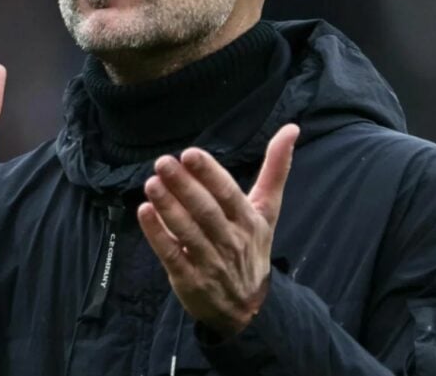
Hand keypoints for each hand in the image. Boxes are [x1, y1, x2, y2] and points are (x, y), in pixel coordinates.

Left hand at [137, 124, 299, 336]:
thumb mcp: (267, 211)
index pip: (228, 194)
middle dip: (184, 185)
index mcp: (249, 220)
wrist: (248, 307)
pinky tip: (144, 212)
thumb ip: (275, 169)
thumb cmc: (252, 247)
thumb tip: (291, 128)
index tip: (190, 153)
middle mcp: (231, 241)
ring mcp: (210, 262)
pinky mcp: (189, 279)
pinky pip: (171, 255)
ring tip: (151, 183)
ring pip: (188, 232)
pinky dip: (157, 234)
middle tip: (163, 162)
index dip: (209, 174)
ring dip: (168, 207)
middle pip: (206, 211)